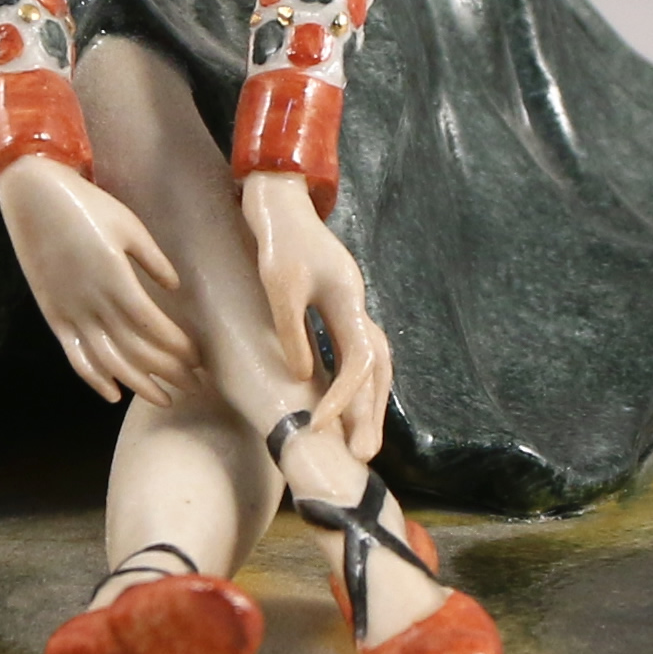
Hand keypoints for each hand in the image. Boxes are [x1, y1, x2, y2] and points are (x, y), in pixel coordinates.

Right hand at [0, 157, 195, 406]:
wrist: (33, 197)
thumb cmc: (87, 205)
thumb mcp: (129, 226)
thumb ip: (153, 260)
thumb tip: (174, 289)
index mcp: (116, 280)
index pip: (153, 327)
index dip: (177, 347)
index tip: (199, 358)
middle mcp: (93, 303)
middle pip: (136, 351)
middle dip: (169, 372)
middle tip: (195, 385)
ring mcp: (70, 313)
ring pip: (108, 361)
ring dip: (139, 384)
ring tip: (165, 399)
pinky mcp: (53, 315)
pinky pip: (74, 356)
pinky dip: (94, 379)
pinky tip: (114, 395)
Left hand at [240, 172, 391, 459]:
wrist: (278, 196)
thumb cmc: (274, 237)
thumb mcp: (277, 284)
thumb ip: (291, 330)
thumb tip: (302, 377)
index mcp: (347, 299)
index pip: (359, 360)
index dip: (345, 396)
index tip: (322, 424)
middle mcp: (356, 304)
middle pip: (378, 367)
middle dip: (372, 412)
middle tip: (364, 457)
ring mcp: (350, 303)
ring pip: (374, 360)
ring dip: (369, 401)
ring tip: (361, 440)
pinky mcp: (336, 303)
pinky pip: (356, 351)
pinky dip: (355, 381)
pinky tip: (343, 402)